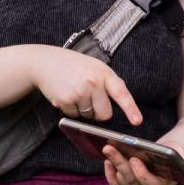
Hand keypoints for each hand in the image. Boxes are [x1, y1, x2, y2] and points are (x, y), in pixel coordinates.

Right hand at [27, 47, 141, 124]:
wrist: (46, 62)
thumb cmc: (73, 65)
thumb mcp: (95, 66)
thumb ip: (109, 82)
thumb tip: (123, 102)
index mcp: (104, 73)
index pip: (121, 93)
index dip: (131, 109)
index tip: (137, 122)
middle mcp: (93, 82)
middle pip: (105, 114)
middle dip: (99, 112)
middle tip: (89, 98)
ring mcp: (79, 92)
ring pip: (89, 116)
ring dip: (83, 109)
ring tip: (74, 91)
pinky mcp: (65, 100)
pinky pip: (75, 116)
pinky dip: (70, 110)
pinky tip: (66, 94)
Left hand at [103, 144, 177, 184]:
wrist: (168, 161)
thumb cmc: (172, 153)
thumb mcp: (175, 151)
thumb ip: (171, 152)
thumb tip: (159, 150)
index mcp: (166, 184)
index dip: (141, 173)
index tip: (133, 159)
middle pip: (133, 181)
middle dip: (120, 163)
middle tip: (109, 148)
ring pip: (123, 183)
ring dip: (114, 166)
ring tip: (108, 149)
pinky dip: (110, 174)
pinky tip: (107, 161)